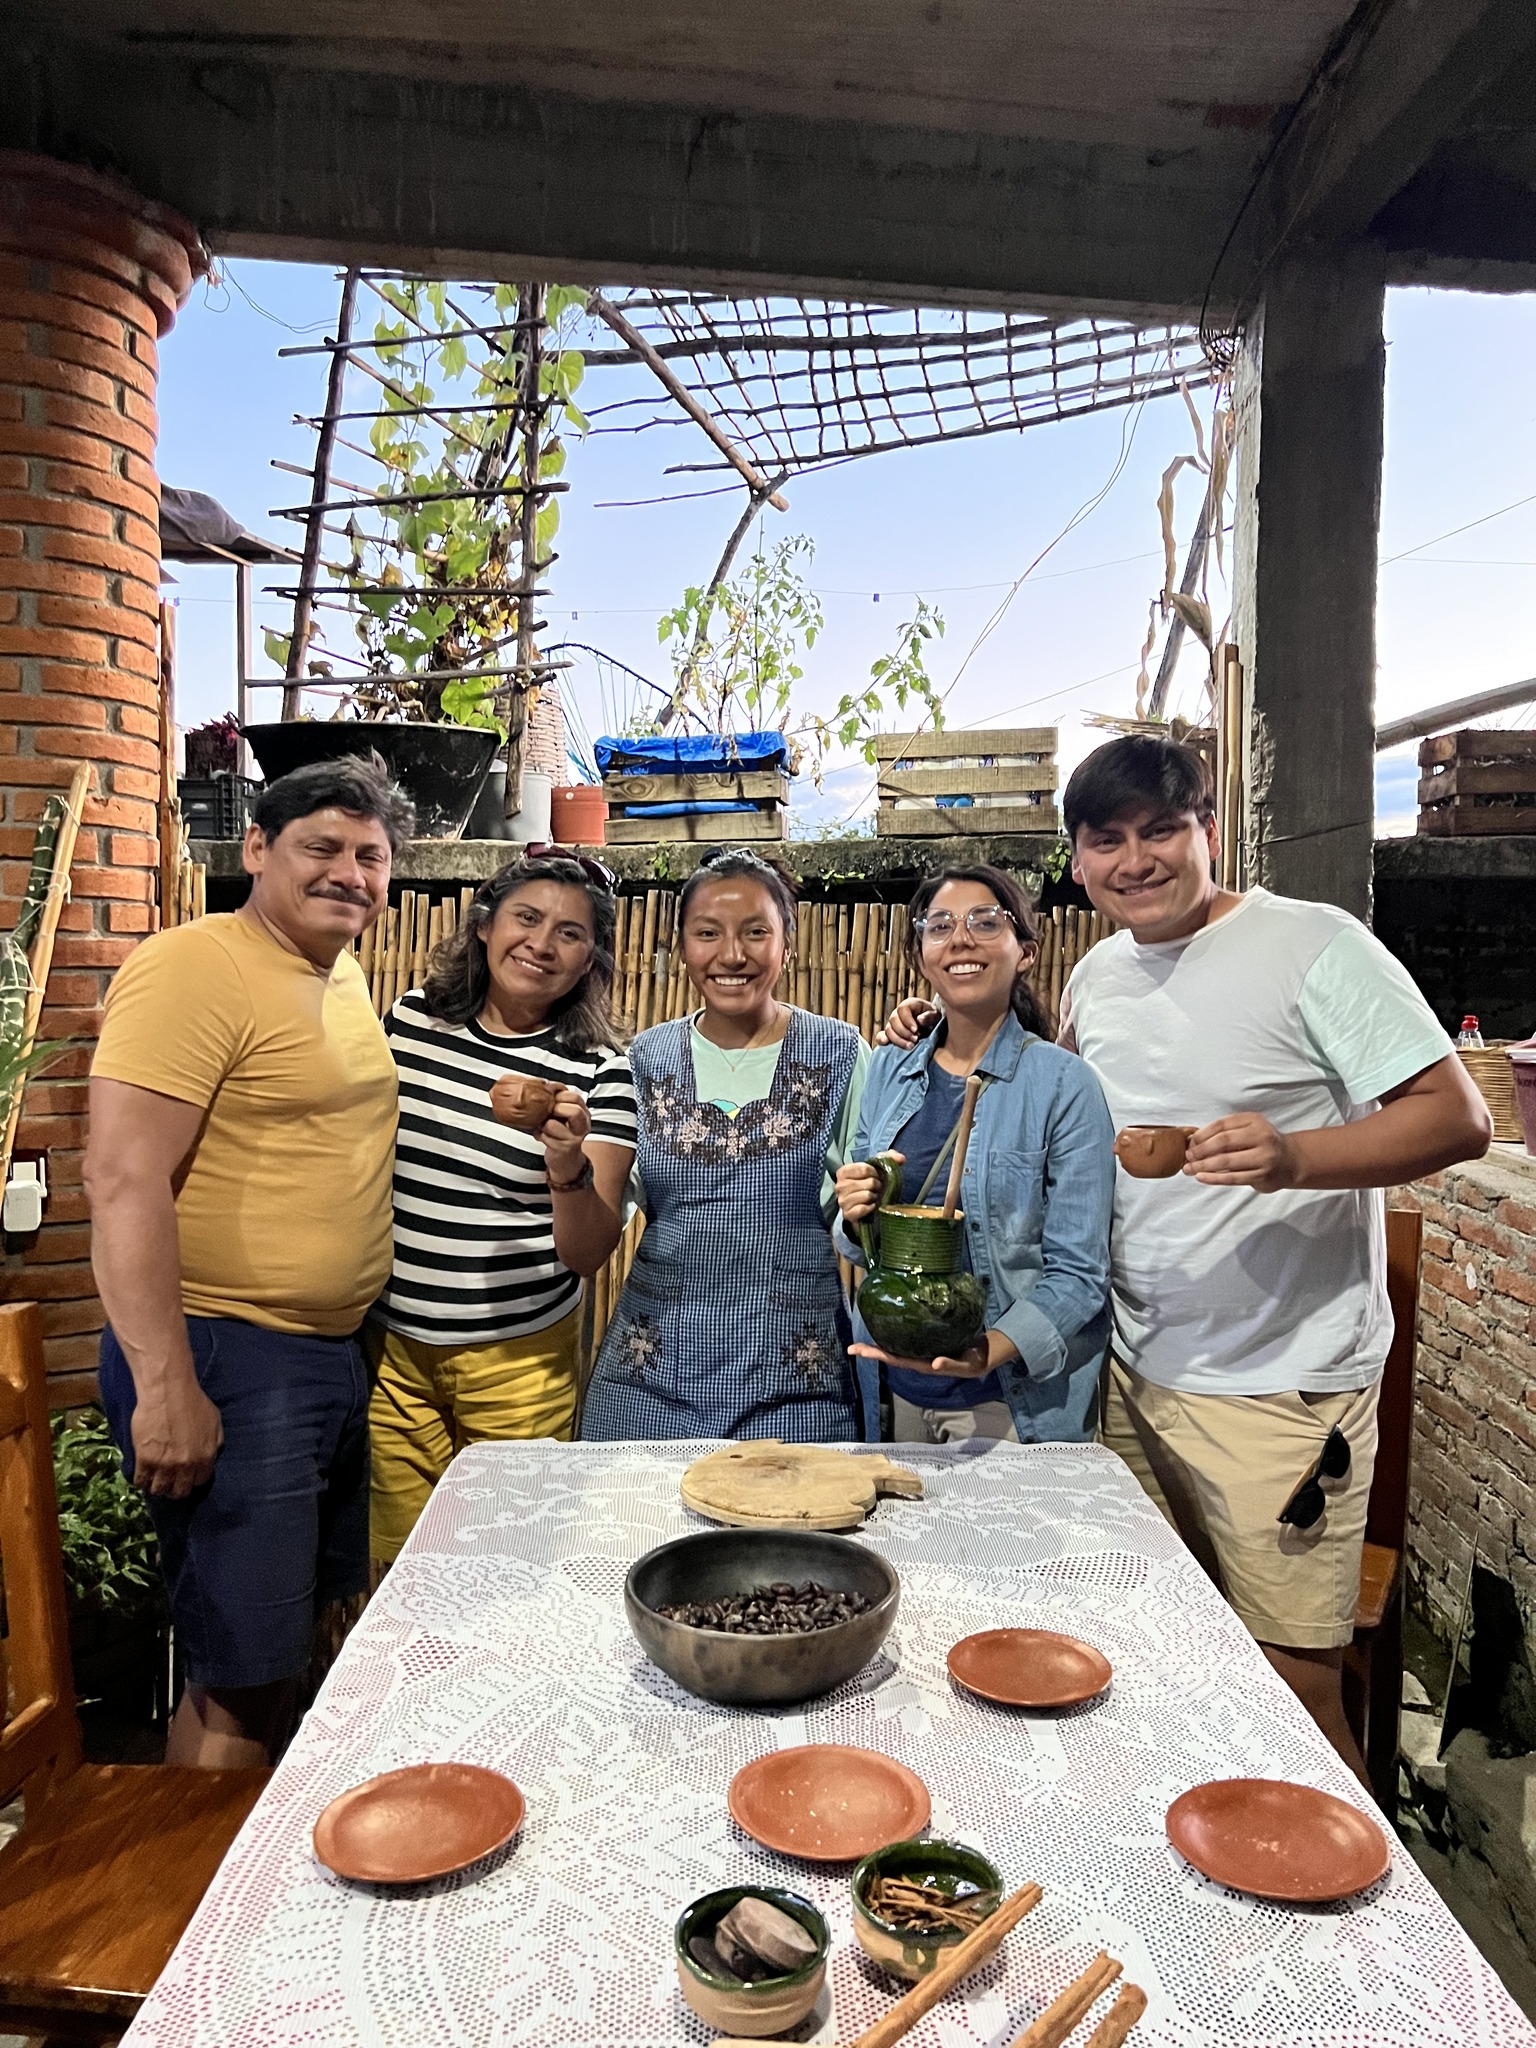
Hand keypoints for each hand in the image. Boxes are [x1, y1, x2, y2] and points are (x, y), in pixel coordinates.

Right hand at [130, 1377, 222, 1497]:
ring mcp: (165, 1465)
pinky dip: (141, 1480)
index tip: (185, 1476)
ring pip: (159, 1490)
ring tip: (154, 1478)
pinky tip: (142, 1473)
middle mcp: (186, 1465)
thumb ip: (215, 1442)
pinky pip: (141, 1482)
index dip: (192, 1479)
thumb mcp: (214, 1421)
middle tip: (169, 1480)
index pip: (199, 1481)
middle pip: (179, 1491)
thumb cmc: (192, 1401)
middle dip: (174, 1488)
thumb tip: (213, 1455)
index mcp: (206, 1457)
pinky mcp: (145, 1460)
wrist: (167, 1391)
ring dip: (157, 1486)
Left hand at [541, 1085, 592, 1181]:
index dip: (558, 1095)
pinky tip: (541, 1137)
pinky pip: (546, 1136)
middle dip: (554, 1109)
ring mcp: (575, 1138)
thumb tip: (544, 1084)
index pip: (574, 1097)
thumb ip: (558, 1102)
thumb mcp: (563, 1115)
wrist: (565, 1160)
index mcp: (584, 1113)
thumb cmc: (561, 1134)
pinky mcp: (564, 1149)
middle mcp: (583, 1125)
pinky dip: (539, 1135)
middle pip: (572, 1109)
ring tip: (543, 1127)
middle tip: (547, 1113)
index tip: (550, 1099)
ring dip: (543, 1124)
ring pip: (552, 1123)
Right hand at [835, 1156, 900, 1226]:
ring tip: (874, 1196)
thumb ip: (889, 1158)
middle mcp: (840, 1186)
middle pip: (868, 1183)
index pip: (864, 1169)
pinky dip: (870, 1208)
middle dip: (877, 1185)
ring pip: (866, 1196)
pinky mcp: (847, 1214)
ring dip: (874, 1197)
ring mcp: (842, 1201)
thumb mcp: (878, 1167)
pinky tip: (871, 1206)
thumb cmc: (870, 1183)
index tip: (876, 1176)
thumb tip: (901, 1158)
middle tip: (876, 1188)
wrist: (865, 1205)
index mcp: (843, 1172)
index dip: (875, 1173)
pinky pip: (862, 1209)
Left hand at [848, 1339, 995, 1379]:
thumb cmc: (974, 1362)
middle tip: (852, 1347)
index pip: (898, 1360)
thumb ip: (951, 1365)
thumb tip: (935, 1364)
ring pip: (895, 1349)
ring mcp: (921, 1352)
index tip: (863, 1351)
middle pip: (891, 1356)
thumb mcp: (966, 1365)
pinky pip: (905, 1341)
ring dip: (878, 1346)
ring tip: (860, 1342)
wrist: (983, 1357)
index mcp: (925, 1365)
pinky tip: (885, 1329)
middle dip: (871, 1352)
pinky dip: (892, 1336)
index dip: (880, 1355)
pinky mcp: (926, 1344)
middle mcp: (919, 1359)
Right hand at [878, 997, 939, 1049]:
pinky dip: (882, 1039)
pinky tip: (886, 1043)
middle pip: (893, 1020)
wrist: (931, 1026)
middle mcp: (898, 1013)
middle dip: (904, 1032)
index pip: (902, 1009)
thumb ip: (929, 1016)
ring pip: (888, 1030)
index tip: (916, 1030)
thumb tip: (919, 1020)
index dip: (907, 1020)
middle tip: (915, 1040)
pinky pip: (881, 1035)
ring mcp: (893, 1023)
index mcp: (909, 1004)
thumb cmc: (933, 1019)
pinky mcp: (890, 1033)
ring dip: (898, 1040)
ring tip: (910, 1046)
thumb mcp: (936, 1015)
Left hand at [1184, 1114, 1300, 1191]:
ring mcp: (1263, 1157)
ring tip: (1189, 1169)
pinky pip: (1233, 1178)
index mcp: (1255, 1121)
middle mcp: (1261, 1136)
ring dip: (1203, 1166)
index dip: (1202, 1134)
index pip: (1222, 1125)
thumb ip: (1226, 1132)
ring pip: (1226, 1161)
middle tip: (1187, 1156)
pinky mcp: (1262, 1175)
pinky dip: (1214, 1178)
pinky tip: (1201, 1177)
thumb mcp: (1249, 1129)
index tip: (1189, 1142)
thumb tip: (1194, 1142)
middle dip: (1201, 1150)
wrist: (1290, 1161)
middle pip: (1223, 1142)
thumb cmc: (1262, 1144)